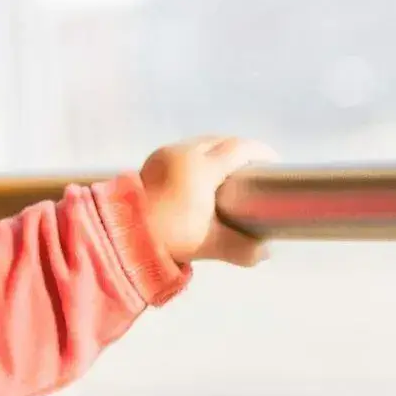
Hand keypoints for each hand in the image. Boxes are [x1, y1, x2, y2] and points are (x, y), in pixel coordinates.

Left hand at [139, 135, 271, 267]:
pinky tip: (203, 175)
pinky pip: (185, 150)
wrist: (121, 234)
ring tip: (231, 172)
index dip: (261, 153)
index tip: (274, 163)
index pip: (240, 149)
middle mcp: (183, 152)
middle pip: (222, 141)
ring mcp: (165, 153)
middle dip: (242, 151)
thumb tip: (265, 254)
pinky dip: (200, 156)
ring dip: (219, 151)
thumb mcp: (209, 244)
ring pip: (202, 143)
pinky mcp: (153, 159)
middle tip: (255, 169)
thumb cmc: (169, 236)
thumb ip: (241, 249)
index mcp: (201, 167)